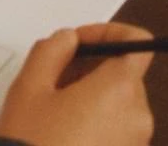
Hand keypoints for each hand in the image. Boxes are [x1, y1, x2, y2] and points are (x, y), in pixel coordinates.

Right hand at [0, 23, 152, 145]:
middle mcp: (138, 116)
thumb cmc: (29, 142)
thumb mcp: (29, 87)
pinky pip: (117, 132)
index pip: (136, 42)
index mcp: (120, 89)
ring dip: (92, 97)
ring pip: (120, 105)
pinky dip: (96, 123)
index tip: (76, 44)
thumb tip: (69, 39)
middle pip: (125, 75)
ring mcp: (135, 145)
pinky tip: (62, 133)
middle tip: (54, 78)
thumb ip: (52, 50)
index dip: (106, 33)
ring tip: (54, 110)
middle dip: (92, 68)